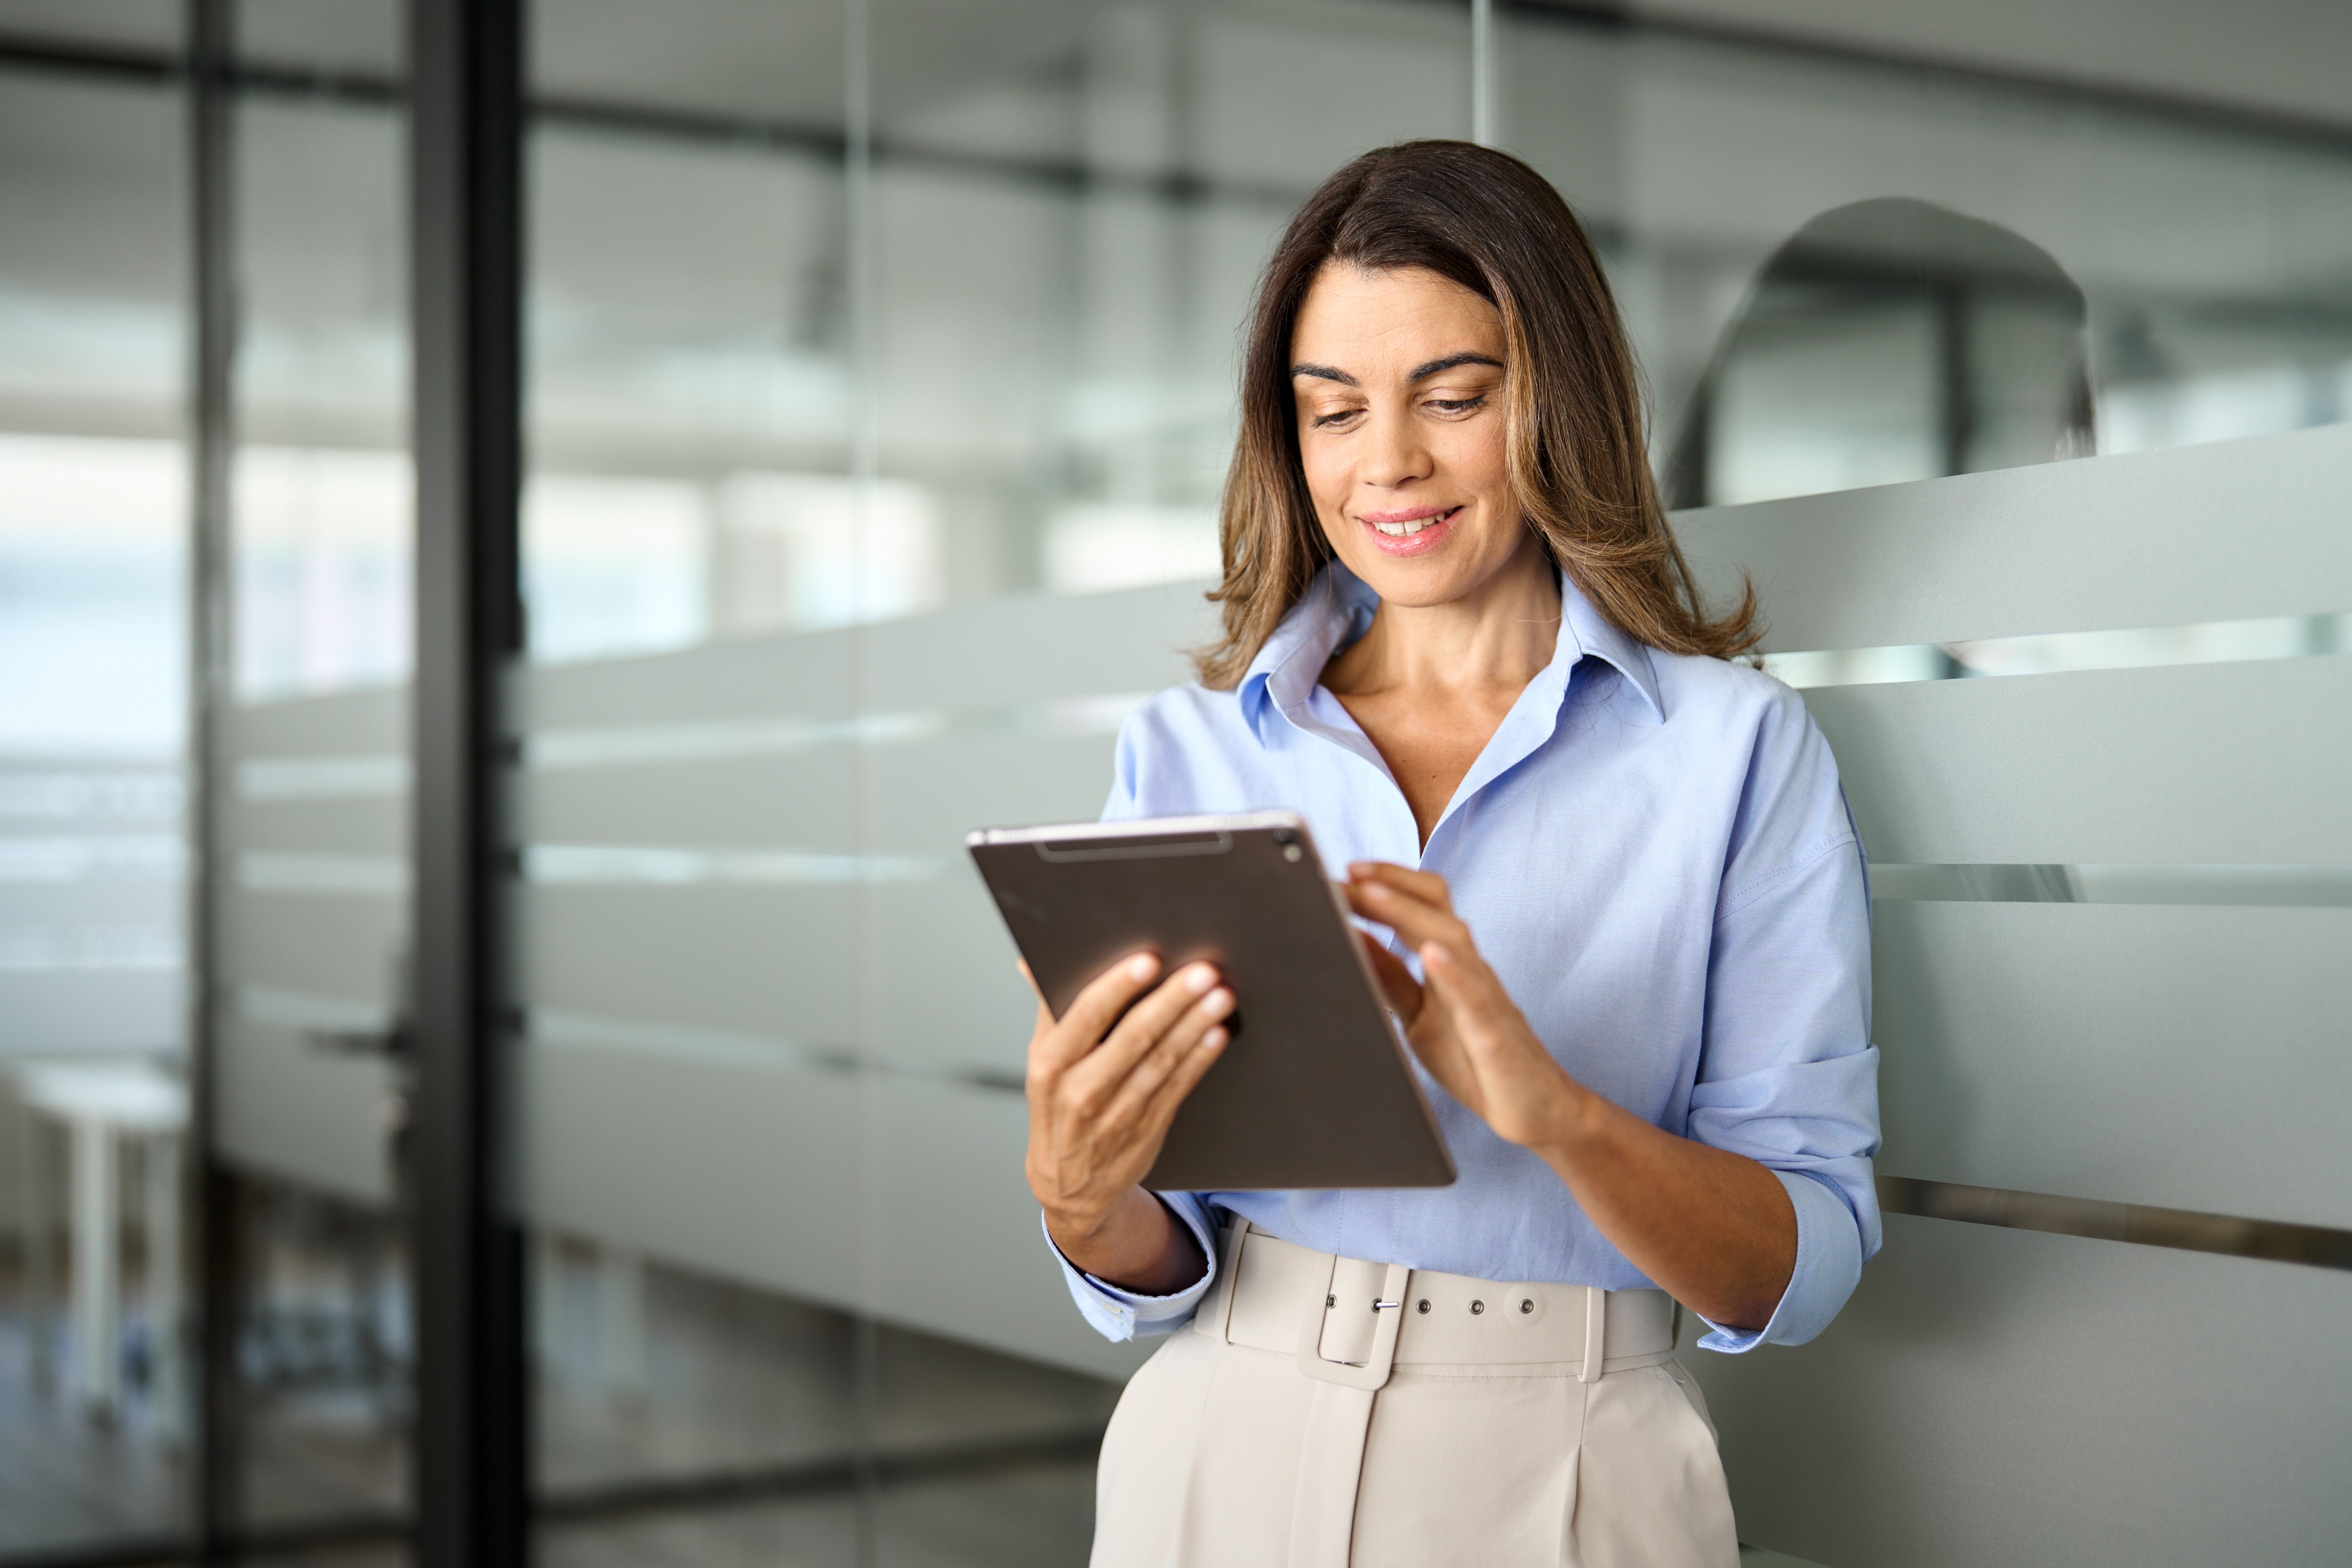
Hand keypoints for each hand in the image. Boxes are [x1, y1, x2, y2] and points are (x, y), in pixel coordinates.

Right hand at [1023, 952, 1233, 1249]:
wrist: (1070, 1186)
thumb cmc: (1057, 1108)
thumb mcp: (1042, 1061)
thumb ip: (1046, 1010)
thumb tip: (1031, 963)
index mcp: (1051, 1064)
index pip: (1087, 1015)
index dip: (1119, 986)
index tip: (1149, 960)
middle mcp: (1081, 1089)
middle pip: (1132, 1036)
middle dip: (1171, 1001)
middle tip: (1203, 971)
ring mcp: (1117, 1113)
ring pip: (1161, 1060)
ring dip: (1194, 1025)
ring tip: (1220, 996)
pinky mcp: (1147, 1128)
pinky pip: (1178, 1087)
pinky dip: (1199, 1059)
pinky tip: (1217, 1034)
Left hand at [1344, 863, 1585, 1152]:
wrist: (1538, 1110)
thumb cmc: (1477, 1058)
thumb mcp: (1418, 1014)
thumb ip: (1389, 977)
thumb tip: (1352, 937)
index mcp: (1451, 962)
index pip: (1420, 905)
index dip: (1383, 883)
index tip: (1341, 872)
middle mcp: (1469, 968)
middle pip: (1436, 906)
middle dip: (1390, 885)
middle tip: (1347, 874)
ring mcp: (1484, 997)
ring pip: (1453, 939)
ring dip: (1408, 913)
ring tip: (1372, 894)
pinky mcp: (1494, 1034)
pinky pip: (1476, 996)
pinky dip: (1453, 971)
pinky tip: (1430, 954)